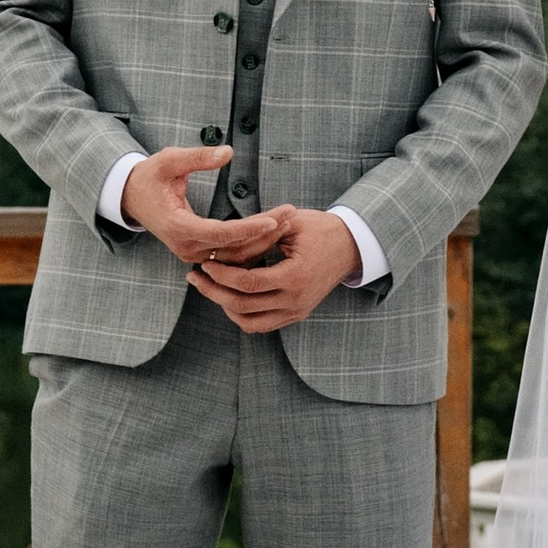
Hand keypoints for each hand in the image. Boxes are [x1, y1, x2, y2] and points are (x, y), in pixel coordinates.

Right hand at [119, 144, 288, 270]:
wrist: (131, 196)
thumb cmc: (150, 176)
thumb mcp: (169, 160)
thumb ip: (198, 157)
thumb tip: (228, 152)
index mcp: (179, 227)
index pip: (221, 233)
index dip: (249, 228)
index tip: (273, 219)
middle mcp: (186, 247)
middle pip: (233, 249)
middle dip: (264, 233)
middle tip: (290, 215)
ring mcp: (192, 254)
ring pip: (234, 257)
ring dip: (261, 241)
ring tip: (287, 221)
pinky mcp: (198, 253)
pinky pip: (229, 257)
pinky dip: (251, 246)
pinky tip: (271, 232)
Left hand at [191, 206, 361, 332]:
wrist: (352, 245)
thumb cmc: (321, 229)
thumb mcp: (290, 223)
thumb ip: (258, 235)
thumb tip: (221, 245)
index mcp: (294, 277)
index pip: (247, 283)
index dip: (221, 275)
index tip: (204, 263)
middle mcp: (295, 301)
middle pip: (243, 307)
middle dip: (214, 292)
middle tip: (195, 277)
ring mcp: (297, 311)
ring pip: (249, 322)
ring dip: (225, 307)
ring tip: (209, 287)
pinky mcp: (296, 314)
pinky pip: (262, 324)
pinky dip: (242, 314)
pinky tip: (229, 295)